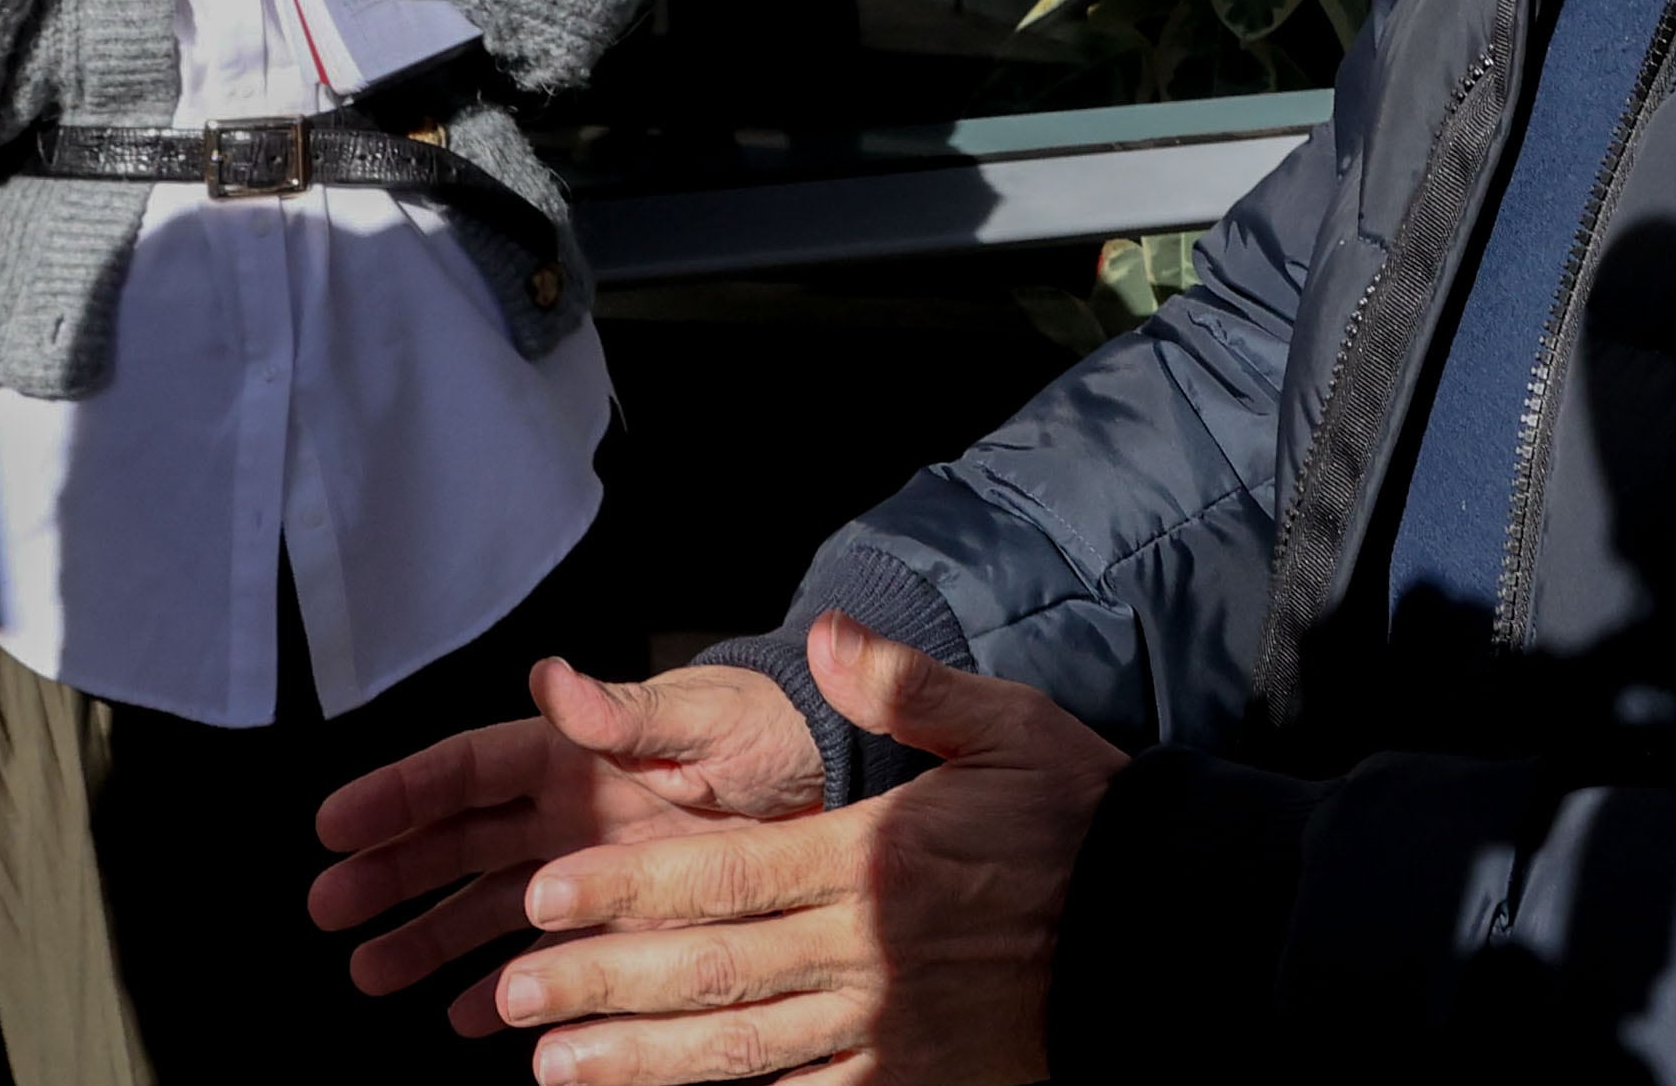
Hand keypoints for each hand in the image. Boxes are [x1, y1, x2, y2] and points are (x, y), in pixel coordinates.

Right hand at [315, 660, 826, 999]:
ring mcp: (587, 864)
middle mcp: (565, 807)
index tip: (333, 824)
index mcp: (571, 750)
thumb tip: (549, 677)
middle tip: (328, 909)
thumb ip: (626, 711)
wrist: (834, 770)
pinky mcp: (619, 913)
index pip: (464, 770)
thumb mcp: (704, 716)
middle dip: (389, 874)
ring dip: (427, 937)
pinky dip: (502, 986)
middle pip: (456, 842)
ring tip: (370, 974)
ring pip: (485, 903)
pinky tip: (462, 1017)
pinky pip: (545, 955)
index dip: (397, 795)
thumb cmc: (770, 728)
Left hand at [470, 615, 1124, 1085]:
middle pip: (706, 974)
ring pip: (735, 1052)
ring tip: (552, 1064)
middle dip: (598, 982)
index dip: (625, 891)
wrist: (1162, 932)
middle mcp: (863, 955)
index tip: (544, 895)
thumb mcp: (1002, 727)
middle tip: (513, 990)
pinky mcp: (906, 1085)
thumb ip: (903, 686)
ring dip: (637, 1061)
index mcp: (871, 861)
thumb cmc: (1078, 823)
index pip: (720, 878)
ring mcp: (882, 1032)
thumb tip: (822, 634)